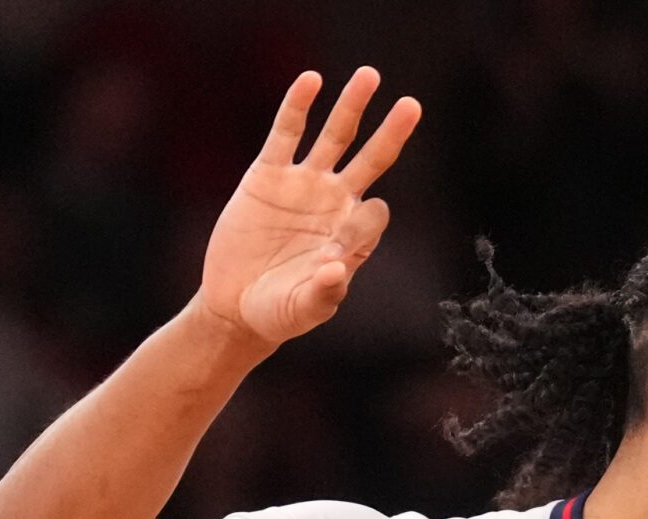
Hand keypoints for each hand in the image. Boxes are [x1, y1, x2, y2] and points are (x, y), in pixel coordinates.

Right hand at [196, 67, 420, 351]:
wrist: (235, 306)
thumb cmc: (278, 313)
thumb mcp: (301, 310)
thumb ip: (322, 294)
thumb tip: (337, 269)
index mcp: (351, 237)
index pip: (376, 214)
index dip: (369, 220)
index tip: (348, 236)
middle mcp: (334, 205)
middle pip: (371, 160)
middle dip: (391, 134)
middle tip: (412, 106)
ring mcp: (303, 185)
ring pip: (334, 137)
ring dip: (352, 107)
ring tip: (369, 76)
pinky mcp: (267, 175)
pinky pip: (286, 134)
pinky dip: (298, 107)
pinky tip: (310, 81)